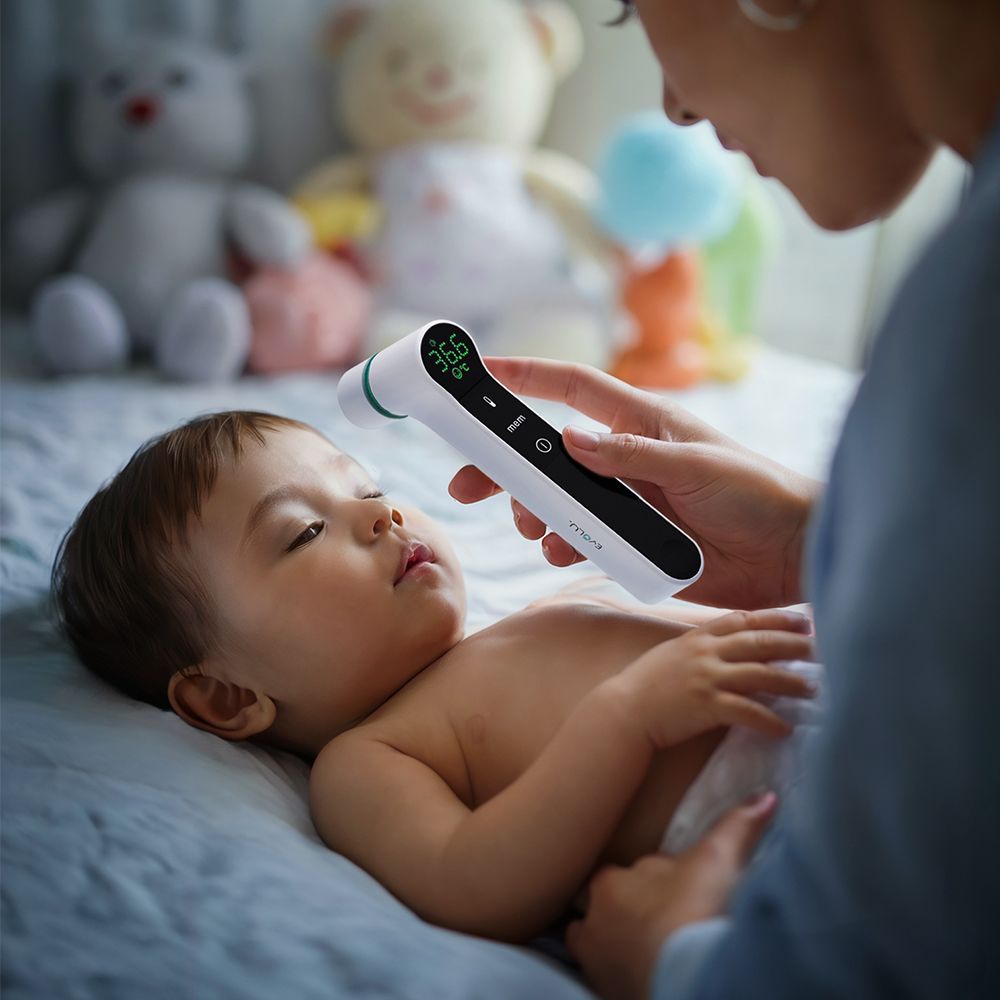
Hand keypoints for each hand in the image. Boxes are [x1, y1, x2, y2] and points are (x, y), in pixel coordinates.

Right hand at [447, 357, 819, 608]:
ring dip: (533, 513)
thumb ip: (634, 456)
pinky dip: (561, 545)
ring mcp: (623, 502)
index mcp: (640, 423)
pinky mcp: (628, 542)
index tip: (481, 372)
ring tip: (535, 530)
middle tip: (465, 486)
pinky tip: (563, 552)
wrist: (791, 556)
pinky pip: (577, 539)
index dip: (526, 377)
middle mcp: (623, 459)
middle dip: (503, 467)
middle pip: (546, 454)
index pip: (573, 389)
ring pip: (555, 501)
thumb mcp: (698, 467)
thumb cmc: (758, 494)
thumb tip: (569, 438)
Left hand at [565, 791, 777, 999]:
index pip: (622, 874)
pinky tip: (647, 977)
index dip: (649, 882)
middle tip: (663, 925)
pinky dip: (623, 978)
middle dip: (628, 915)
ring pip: (598, 947)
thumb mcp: (718, 860)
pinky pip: (608, 983)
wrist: (689, 983)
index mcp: (610, 883)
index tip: (674, 892)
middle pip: (605, 911)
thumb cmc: (694, 912)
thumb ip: (737, 825)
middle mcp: (592, 922)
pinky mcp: (606, 996)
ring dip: (619, 947)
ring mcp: (595, 965)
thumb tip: (765, 795)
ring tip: (652, 953)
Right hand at [607, 609, 814, 749]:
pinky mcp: (706, 706)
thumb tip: (730, 648)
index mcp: (698, 637)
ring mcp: (706, 678)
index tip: (802, 620)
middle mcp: (705, 652)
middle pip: (759, 642)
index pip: (743, 619)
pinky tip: (785, 729)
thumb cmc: (645, 684)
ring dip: (790, 682)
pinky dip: (769, 721)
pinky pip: (747, 711)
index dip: (775, 618)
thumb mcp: (673, 654)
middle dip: (793, 644)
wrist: (623, 709)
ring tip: (813, 689)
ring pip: (760, 674)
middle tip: (821, 648)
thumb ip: (700, 647)